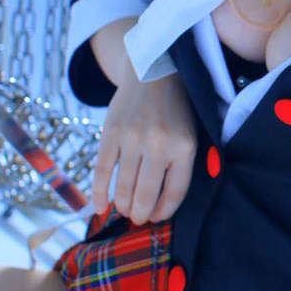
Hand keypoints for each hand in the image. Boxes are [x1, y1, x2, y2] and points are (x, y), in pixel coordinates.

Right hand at [93, 70, 198, 225]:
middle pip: (147, 194)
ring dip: (123, 205)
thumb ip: (182, 165)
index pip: (175, 192)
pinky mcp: (110, 133)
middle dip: (141, 213)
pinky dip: (99, 193)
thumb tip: (164, 206)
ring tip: (125, 210)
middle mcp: (159, 144)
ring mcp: (132, 138)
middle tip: (139, 218)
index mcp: (184, 146)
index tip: (157, 218)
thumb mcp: (190, 134)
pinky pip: (103, 171)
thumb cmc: (175, 111)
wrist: (152, 71)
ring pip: (124, 187)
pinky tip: (100, 207)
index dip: (164, 211)